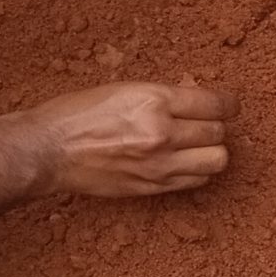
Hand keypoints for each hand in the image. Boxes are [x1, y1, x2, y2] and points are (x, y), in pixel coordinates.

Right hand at [13, 82, 234, 197]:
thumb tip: (196, 99)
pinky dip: (197, 171)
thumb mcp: (123, 90)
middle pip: (218, 133)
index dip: (228, 104)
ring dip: (211, 152)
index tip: (228, 106)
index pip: (214, 103)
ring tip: (196, 146)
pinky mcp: (153, 186)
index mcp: (153, 99)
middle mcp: (161, 132)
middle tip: (202, 125)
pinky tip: (183, 163)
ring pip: (216, 161)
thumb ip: (162, 97)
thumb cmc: (77, 114)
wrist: (47, 151)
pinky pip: (196, 181)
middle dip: (214, 127)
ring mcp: (159, 163)